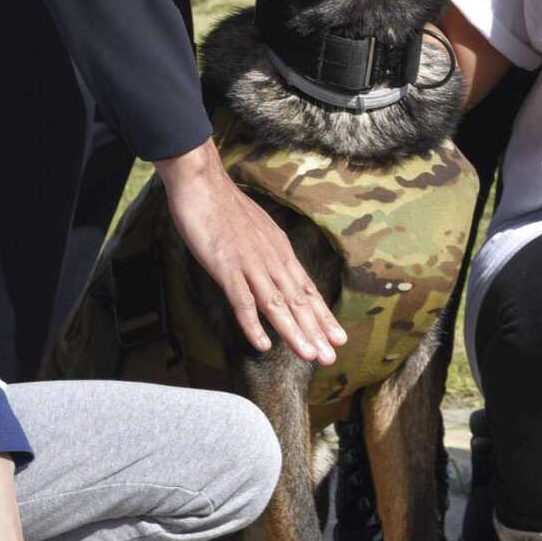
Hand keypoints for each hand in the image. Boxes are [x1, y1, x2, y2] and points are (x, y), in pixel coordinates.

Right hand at [157, 138, 346, 364]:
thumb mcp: (256, 228)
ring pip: (276, 303)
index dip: (322, 314)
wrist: (203, 183)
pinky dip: (253, 324)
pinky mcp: (226, 267)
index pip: (305, 287)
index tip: (338, 337)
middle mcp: (270, 258)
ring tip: (310, 355)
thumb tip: (275, 270)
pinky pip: (242, 301)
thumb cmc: (225, 205)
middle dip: (316, 330)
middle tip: (332, 357)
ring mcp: (249, 263)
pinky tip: (262, 344)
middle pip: (297, 300)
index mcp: (278, 249)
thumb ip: (266, 251)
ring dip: (294, 331)